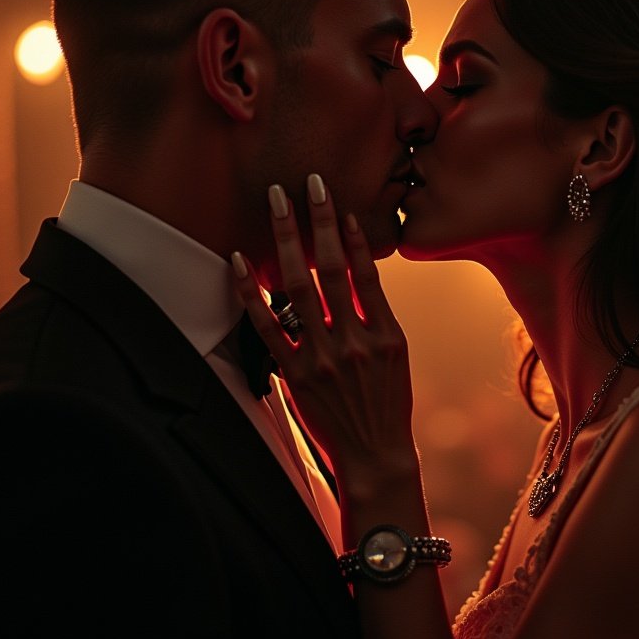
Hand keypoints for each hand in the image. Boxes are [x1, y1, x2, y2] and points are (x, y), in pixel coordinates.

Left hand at [231, 174, 416, 489]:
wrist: (375, 457)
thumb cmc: (388, 405)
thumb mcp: (398, 357)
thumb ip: (377, 315)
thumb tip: (355, 273)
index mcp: (386, 333)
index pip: (365, 271)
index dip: (349, 233)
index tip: (336, 203)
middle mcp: (354, 340)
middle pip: (330, 268)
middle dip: (317, 221)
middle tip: (306, 182)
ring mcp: (322, 357)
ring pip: (298, 287)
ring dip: (286, 240)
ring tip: (276, 203)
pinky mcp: (295, 375)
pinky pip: (268, 326)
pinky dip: (252, 291)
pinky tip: (241, 260)